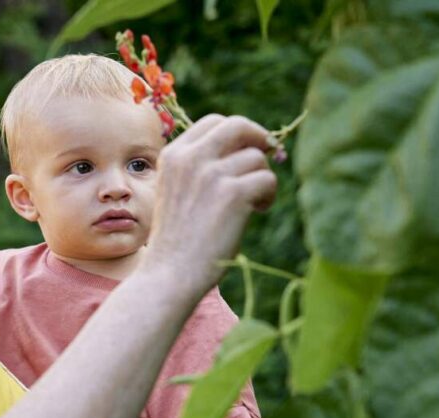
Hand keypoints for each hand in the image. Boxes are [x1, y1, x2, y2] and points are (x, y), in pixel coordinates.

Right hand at [143, 115, 276, 291]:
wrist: (171, 273)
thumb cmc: (175, 240)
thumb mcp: (175, 191)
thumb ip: (198, 168)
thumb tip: (245, 149)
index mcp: (173, 155)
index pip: (213, 122)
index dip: (236, 133)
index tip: (245, 149)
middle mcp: (191, 158)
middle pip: (238, 126)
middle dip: (258, 138)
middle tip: (266, 156)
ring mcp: (212, 174)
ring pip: (257, 157)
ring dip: (262, 177)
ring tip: (254, 202)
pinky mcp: (234, 194)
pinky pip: (267, 179)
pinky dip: (268, 195)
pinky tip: (256, 211)